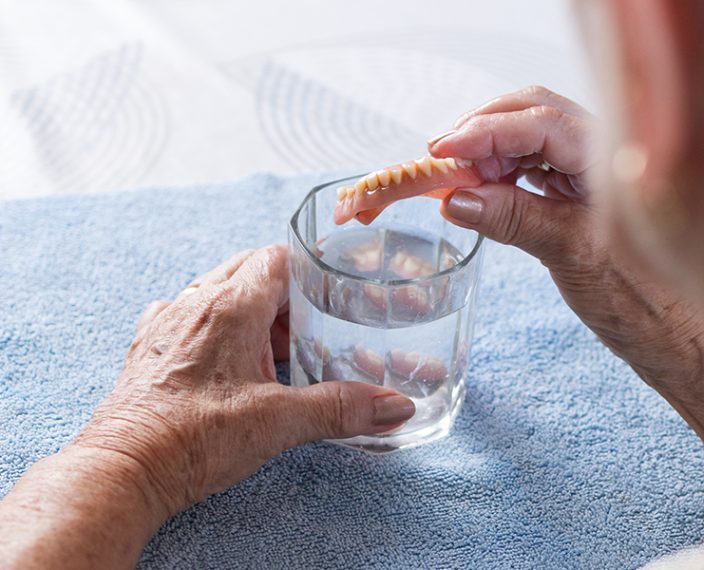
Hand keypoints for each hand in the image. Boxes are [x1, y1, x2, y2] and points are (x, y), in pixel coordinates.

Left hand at [72, 245, 415, 514]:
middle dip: (288, 291)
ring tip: (280, 345)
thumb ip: (342, 408)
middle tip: (318, 320)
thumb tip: (396, 406)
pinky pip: (188, 318)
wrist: (123, 471)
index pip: (277, 258)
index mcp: (231, 307)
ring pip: (218, 293)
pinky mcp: (150, 351)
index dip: (311, 266)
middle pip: (250, 271)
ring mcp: (168, 325)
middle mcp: (195, 305)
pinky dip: (216, 327)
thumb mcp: (280, 422)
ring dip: (253, 310)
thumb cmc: (191, 439)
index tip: (337, 282)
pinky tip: (227, 355)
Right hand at [429, 86, 703, 451]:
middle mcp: (613, 153)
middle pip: (535, 114)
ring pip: (535, 137)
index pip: (540, 121)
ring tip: (458, 181)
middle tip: (441, 162)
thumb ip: (519, 220)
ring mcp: (602, 171)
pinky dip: (506, 172)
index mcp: (619, 159)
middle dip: (482, 131)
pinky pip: (541, 165)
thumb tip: (458, 196)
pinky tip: (485, 191)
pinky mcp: (591, 194)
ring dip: (491, 151)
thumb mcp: (577, 260)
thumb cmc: (653, 308)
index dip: (484, 131)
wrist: (689, 343)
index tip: (441, 151)